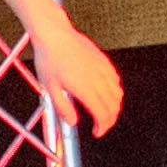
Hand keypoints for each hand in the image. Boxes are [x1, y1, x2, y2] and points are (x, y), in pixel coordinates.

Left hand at [33, 18, 124, 136]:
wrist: (54, 34)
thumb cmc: (49, 58)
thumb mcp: (49, 87)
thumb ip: (62, 107)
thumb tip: (72, 122)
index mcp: (84, 89)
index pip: (102, 114)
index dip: (103, 127)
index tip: (97, 132)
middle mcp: (97, 80)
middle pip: (113, 107)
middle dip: (109, 120)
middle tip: (101, 125)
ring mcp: (102, 69)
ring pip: (118, 94)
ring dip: (114, 106)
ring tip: (104, 111)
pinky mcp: (103, 60)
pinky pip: (115, 80)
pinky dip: (115, 91)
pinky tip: (106, 93)